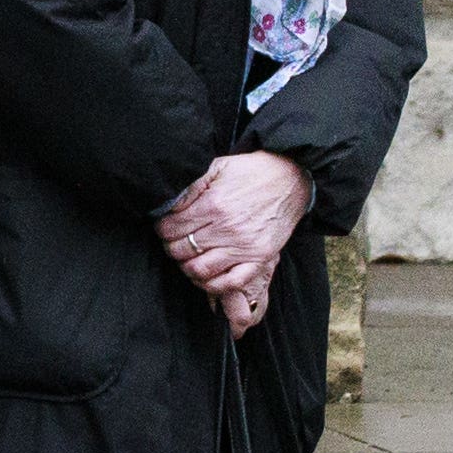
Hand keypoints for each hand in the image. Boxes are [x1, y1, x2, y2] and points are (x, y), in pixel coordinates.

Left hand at [156, 150, 313, 317]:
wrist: (290, 178)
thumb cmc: (251, 172)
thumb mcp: (217, 167)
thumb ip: (192, 187)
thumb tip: (168, 204)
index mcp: (213, 205)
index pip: (172, 228)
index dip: (162, 230)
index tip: (163, 228)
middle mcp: (227, 228)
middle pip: (182, 249)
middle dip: (170, 248)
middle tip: (172, 243)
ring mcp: (245, 246)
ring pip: (200, 269)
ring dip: (186, 267)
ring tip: (186, 258)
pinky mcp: (261, 257)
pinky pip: (231, 283)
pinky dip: (213, 285)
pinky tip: (205, 276)